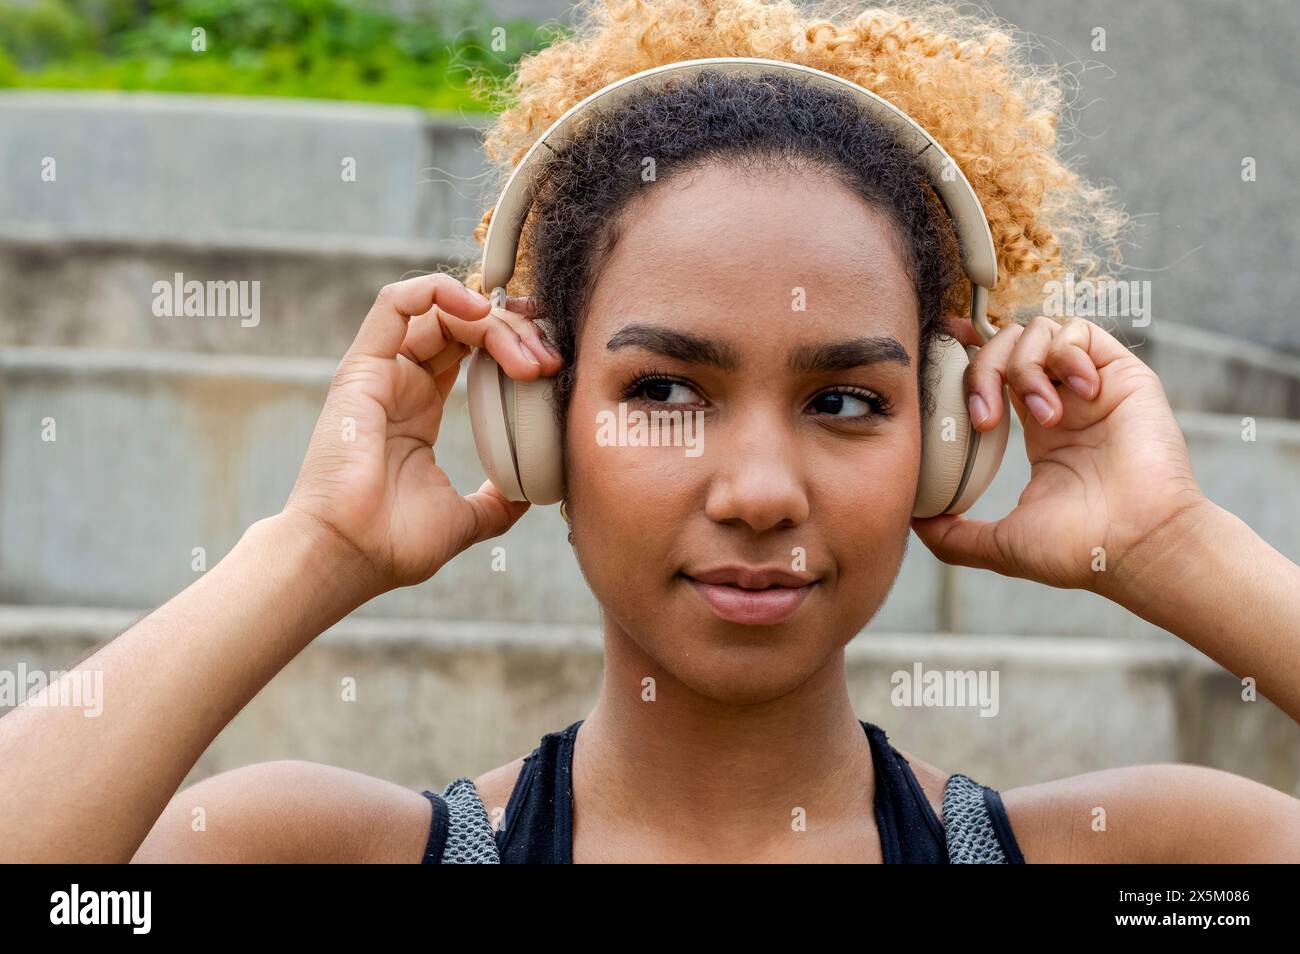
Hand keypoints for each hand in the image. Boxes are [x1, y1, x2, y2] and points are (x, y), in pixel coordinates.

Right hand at [282, 274, 562, 597]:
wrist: (349, 557)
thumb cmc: (392, 544)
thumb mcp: (466, 518)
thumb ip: (497, 501)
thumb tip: (529, 493)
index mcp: (419, 410)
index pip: (469, 351)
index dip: (513, 345)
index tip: (552, 367)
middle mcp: (399, 383)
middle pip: (462, 326)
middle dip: (514, 332)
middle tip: (549, 361)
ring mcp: (379, 373)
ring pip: (440, 310)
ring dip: (492, 319)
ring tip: (527, 352)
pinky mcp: (361, 368)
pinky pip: (396, 303)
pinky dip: (441, 291)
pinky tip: (480, 313)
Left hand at [910, 315, 1210, 597]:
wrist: (1137, 546)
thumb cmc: (1079, 551)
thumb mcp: (1001, 544)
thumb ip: (954, 535)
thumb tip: (912, 521)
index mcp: (1039, 431)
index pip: (995, 374)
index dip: (964, 360)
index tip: (937, 364)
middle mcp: (1065, 401)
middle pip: (1007, 345)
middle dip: (984, 370)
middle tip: (983, 420)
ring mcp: (1092, 386)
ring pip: (1038, 331)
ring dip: (1026, 367)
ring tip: (1043, 415)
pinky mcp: (1122, 375)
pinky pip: (1080, 332)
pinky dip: (1066, 354)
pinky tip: (1078, 395)